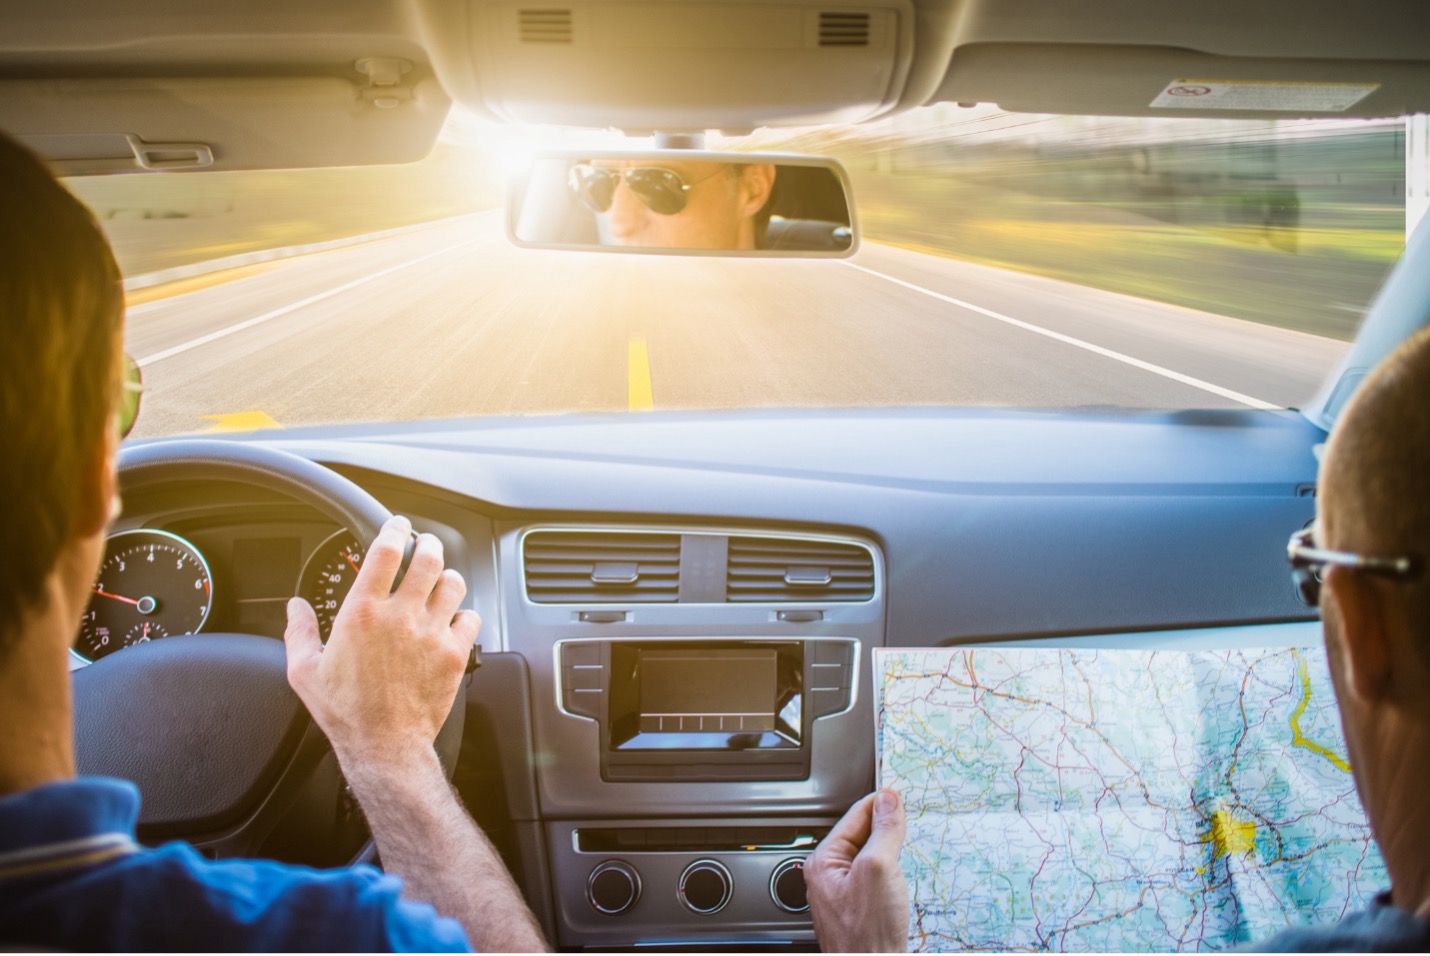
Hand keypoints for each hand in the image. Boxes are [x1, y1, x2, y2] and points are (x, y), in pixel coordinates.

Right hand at [284, 515, 479, 768]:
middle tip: (425, 547)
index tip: (398, 526)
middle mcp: (401, 617)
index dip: (395, 529)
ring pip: (454, 583)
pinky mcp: (455, 654)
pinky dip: (464, 615)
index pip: (385, 551)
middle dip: (428, 545)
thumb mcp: (305, 672)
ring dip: (446, 578)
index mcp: (363, 613)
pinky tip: (452, 621)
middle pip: (428, 558)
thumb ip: (298, 632)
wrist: (383, 746)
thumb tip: (294, 608)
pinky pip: (471, 617)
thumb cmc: (345, 713)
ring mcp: (432, 634)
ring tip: (439, 583)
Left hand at [806, 788, 909, 952]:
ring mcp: (846, 896)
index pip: (853, 817)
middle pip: (862, 836)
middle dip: (886, 827)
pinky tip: (906, 876)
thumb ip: (883, 831)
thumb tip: (888, 800)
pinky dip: (894, 872)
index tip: (900, 794)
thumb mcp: (879, 869)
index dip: (879, 803)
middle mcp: (830, 878)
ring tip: (909, 843)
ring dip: (891, 850)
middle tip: (910, 817)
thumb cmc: (867, 935)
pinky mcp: (862, 912)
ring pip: (872, 858)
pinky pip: (878, 880)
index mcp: (824, 862)